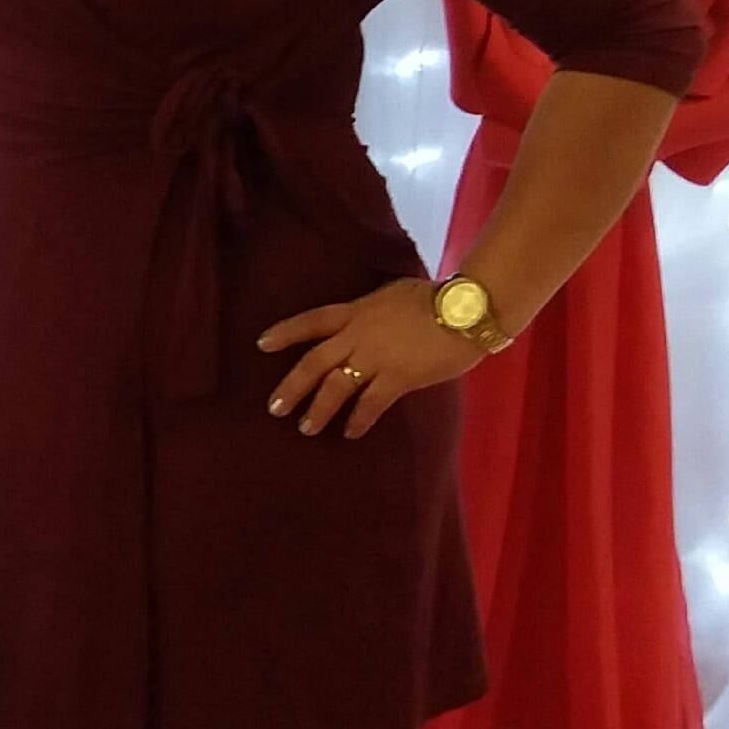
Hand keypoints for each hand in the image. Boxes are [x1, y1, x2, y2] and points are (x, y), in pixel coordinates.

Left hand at [256, 277, 487, 438]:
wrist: (466, 310)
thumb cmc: (437, 298)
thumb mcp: (393, 294)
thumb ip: (373, 311)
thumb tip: (365, 321)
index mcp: (356, 311)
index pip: (312, 320)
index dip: (286, 332)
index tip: (262, 344)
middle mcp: (358, 335)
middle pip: (314, 362)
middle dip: (292, 386)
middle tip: (274, 408)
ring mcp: (376, 357)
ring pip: (336, 386)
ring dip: (319, 409)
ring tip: (305, 428)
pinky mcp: (399, 378)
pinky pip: (371, 404)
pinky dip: (358, 420)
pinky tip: (349, 433)